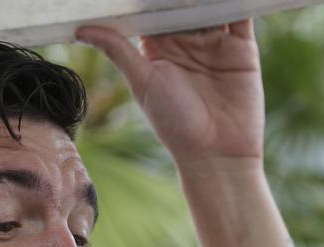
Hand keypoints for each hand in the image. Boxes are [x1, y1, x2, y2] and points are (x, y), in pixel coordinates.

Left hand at [74, 19, 264, 164]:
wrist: (217, 153)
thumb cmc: (174, 124)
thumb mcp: (142, 81)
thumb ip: (117, 49)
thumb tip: (80, 29)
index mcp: (159, 48)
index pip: (152, 10)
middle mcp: (186, 42)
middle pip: (182, 3)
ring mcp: (215, 43)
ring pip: (210, 4)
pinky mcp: (243, 48)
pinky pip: (240, 15)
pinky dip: (236, 0)